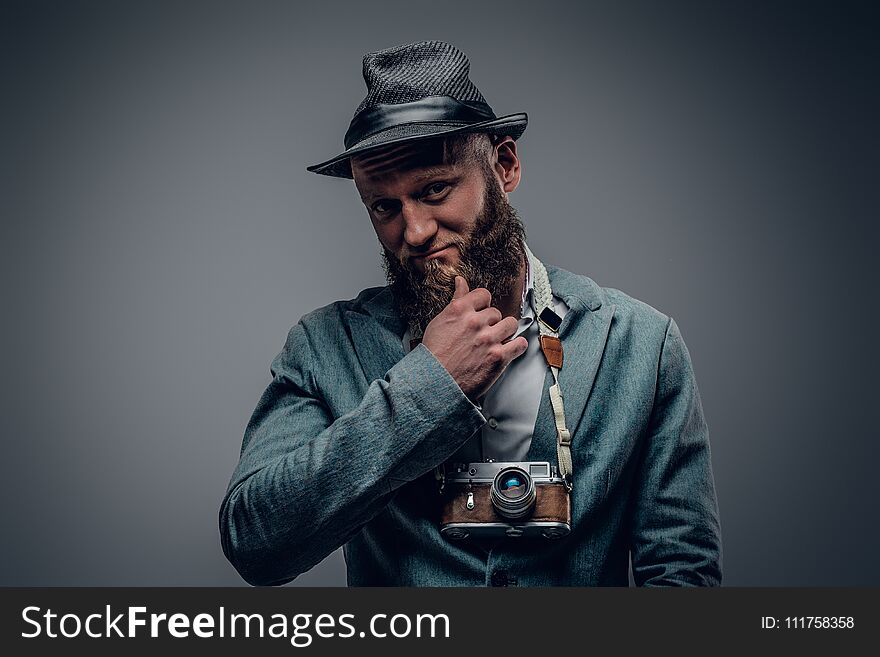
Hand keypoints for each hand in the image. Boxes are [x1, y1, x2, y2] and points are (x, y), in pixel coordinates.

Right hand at [421, 276, 528, 400]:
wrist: (434, 382)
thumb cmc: (434, 355)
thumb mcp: (440, 321)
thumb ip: (455, 300)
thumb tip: (461, 281)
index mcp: (460, 310)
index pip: (483, 295)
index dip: (483, 305)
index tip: (481, 312)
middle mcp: (475, 322)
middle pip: (496, 312)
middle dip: (491, 323)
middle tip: (483, 335)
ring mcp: (488, 339)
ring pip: (510, 324)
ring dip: (505, 332)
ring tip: (496, 341)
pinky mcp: (498, 357)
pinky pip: (519, 344)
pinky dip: (516, 347)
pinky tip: (507, 350)